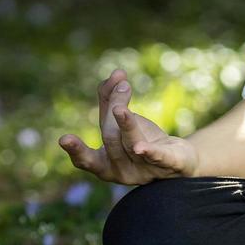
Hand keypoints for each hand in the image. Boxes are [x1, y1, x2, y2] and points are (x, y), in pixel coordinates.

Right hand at [58, 70, 199, 184]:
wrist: (180, 162)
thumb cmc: (142, 140)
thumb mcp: (121, 121)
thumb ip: (109, 99)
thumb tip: (116, 74)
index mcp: (105, 164)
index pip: (87, 159)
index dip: (76, 150)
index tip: (64, 139)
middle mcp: (122, 171)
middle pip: (111, 137)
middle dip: (115, 106)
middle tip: (123, 85)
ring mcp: (145, 170)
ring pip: (131, 143)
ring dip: (126, 124)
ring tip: (120, 108)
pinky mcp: (169, 166)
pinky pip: (158, 158)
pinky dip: (149, 152)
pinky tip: (141, 148)